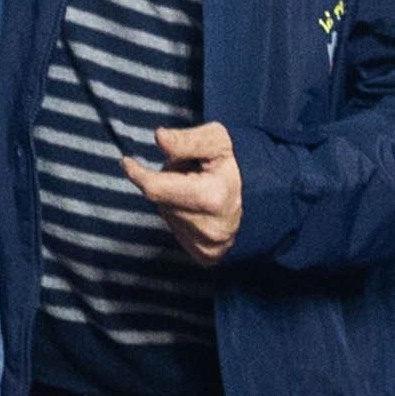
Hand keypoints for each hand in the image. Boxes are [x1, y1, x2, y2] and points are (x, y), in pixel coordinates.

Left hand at [118, 118, 243, 262]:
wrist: (268, 200)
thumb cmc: (240, 164)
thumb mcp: (218, 141)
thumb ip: (187, 140)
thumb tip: (159, 138)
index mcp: (212, 199)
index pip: (155, 189)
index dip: (137, 174)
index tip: (126, 162)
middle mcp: (209, 229)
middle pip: (161, 199)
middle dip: (167, 181)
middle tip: (190, 171)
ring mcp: (208, 247)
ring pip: (168, 215)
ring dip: (174, 199)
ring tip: (200, 189)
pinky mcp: (206, 257)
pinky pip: (177, 231)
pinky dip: (182, 216)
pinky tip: (200, 209)